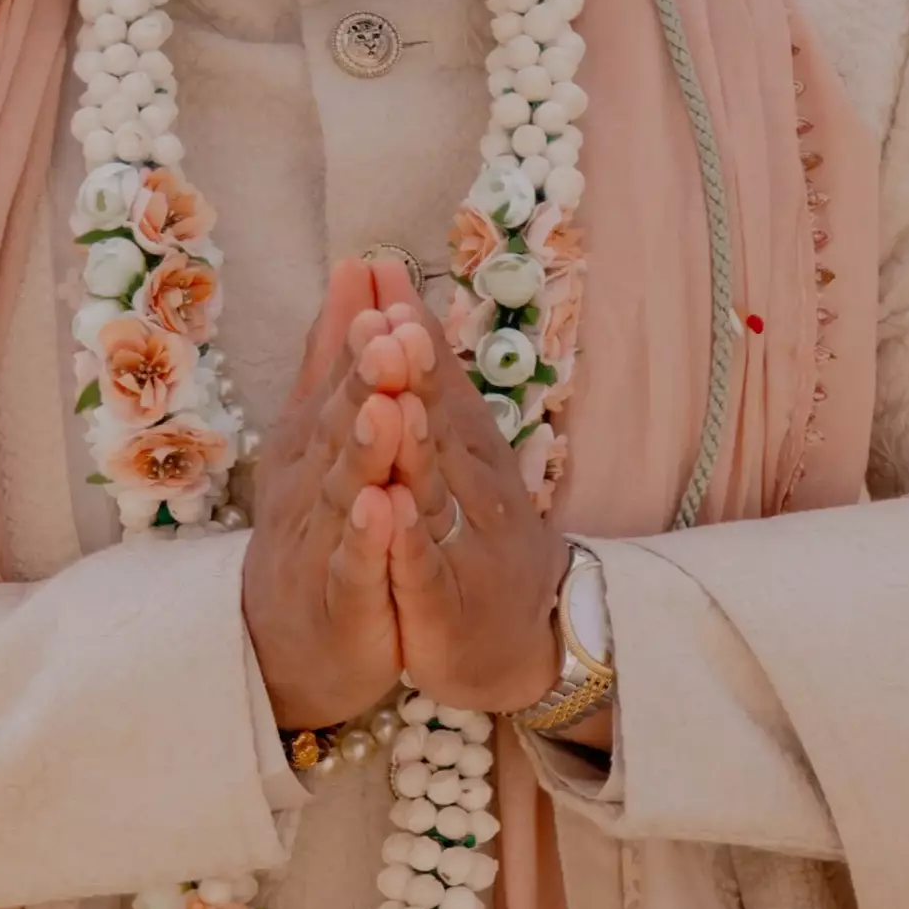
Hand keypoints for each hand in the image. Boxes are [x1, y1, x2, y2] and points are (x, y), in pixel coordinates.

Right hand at [241, 256, 403, 729]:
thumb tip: (355, 268)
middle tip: (387, 332)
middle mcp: (314, 485)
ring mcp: (323, 544)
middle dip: (364, 380)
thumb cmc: (317, 524)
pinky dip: (367, 539)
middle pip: (340, 427)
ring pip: (346, 490)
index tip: (381, 280)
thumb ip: (336, 359)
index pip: (342, 381)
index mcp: (317, 444)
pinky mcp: (340, 601)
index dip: (361, 336)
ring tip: (387, 407)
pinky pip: (354, 568)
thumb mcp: (322, 436)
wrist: (295, 643)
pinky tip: (381, 507)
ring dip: (366, 448)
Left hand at [362, 254, 572, 713]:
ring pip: (434, 489)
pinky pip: (423, 569)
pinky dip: (407, 542)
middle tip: (390, 320)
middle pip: (439, 423)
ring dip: (415, 447)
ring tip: (394, 405)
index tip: (387, 276)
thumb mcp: (455, 449)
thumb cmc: (478, 527)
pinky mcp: (444, 602)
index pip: (435, 379)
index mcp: (463, 446)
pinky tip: (390, 511)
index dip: (412, 331)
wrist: (522, 632)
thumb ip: (428, 377)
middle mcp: (468, 485)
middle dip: (415, 373)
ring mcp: (459, 542)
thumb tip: (398, 297)